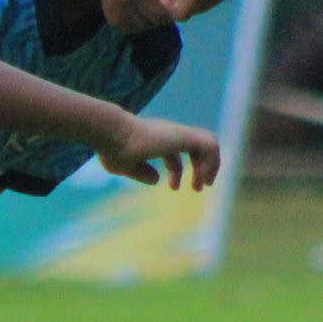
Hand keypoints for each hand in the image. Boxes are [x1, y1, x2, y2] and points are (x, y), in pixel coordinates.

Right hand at [96, 117, 219, 189]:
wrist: (112, 134)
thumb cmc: (112, 149)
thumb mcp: (126, 167)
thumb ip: (142, 173)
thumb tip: (157, 180)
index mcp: (155, 139)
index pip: (174, 152)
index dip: (177, 171)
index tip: (174, 188)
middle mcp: (169, 133)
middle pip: (196, 144)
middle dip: (201, 165)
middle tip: (201, 186)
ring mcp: (178, 133)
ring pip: (208, 142)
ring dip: (210, 165)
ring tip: (204, 185)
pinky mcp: (184, 136)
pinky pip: (210, 147)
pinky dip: (210, 164)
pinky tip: (201, 179)